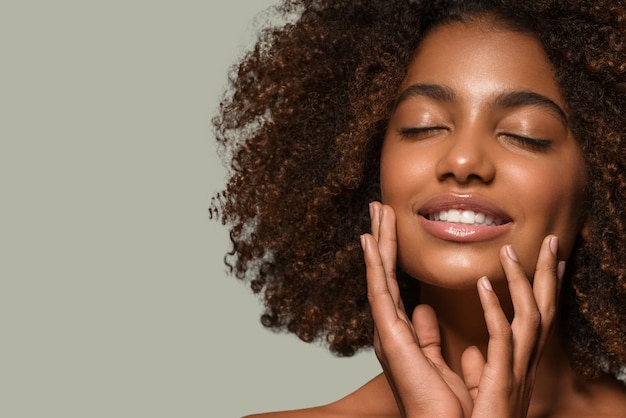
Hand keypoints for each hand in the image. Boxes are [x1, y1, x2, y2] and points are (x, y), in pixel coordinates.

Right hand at [361, 202, 563, 417]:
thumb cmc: (449, 409)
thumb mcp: (443, 363)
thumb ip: (431, 338)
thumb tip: (425, 311)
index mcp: (403, 335)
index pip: (396, 285)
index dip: (392, 255)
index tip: (390, 228)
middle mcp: (390, 329)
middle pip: (384, 274)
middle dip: (382, 239)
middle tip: (379, 207)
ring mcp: (387, 331)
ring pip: (379, 276)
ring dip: (377, 242)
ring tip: (377, 210)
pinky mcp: (389, 336)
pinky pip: (380, 292)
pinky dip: (373, 265)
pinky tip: (368, 241)